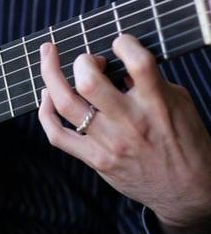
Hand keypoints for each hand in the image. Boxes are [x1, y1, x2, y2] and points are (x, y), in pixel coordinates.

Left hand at [38, 35, 210, 233]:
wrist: (188, 191)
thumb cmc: (185, 141)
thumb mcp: (179, 104)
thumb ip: (150, 83)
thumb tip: (117, 64)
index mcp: (157, 104)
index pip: (138, 63)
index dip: (124, 43)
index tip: (120, 42)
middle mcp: (130, 122)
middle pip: (89, 83)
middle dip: (81, 61)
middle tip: (86, 59)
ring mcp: (109, 143)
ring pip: (66, 105)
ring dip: (52, 76)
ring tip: (50, 59)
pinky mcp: (95, 160)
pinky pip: (57, 136)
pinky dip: (45, 113)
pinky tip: (47, 98)